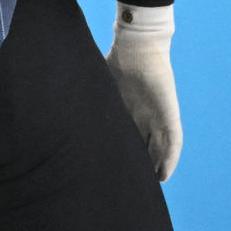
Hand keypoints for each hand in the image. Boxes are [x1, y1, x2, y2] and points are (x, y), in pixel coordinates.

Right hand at [106, 1, 181, 180]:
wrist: (138, 46)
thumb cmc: (117, 58)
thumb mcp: (100, 82)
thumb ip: (88, 94)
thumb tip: (58, 98)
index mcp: (128, 108)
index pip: (127, 136)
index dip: (123, 151)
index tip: (113, 167)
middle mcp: (144, 115)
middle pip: (144, 145)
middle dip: (141, 162)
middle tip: (131, 183)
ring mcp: (157, 116)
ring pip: (159, 149)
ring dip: (156, 166)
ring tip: (150, 184)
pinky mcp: (169, 116)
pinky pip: (172, 144)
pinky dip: (169, 159)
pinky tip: (164, 173)